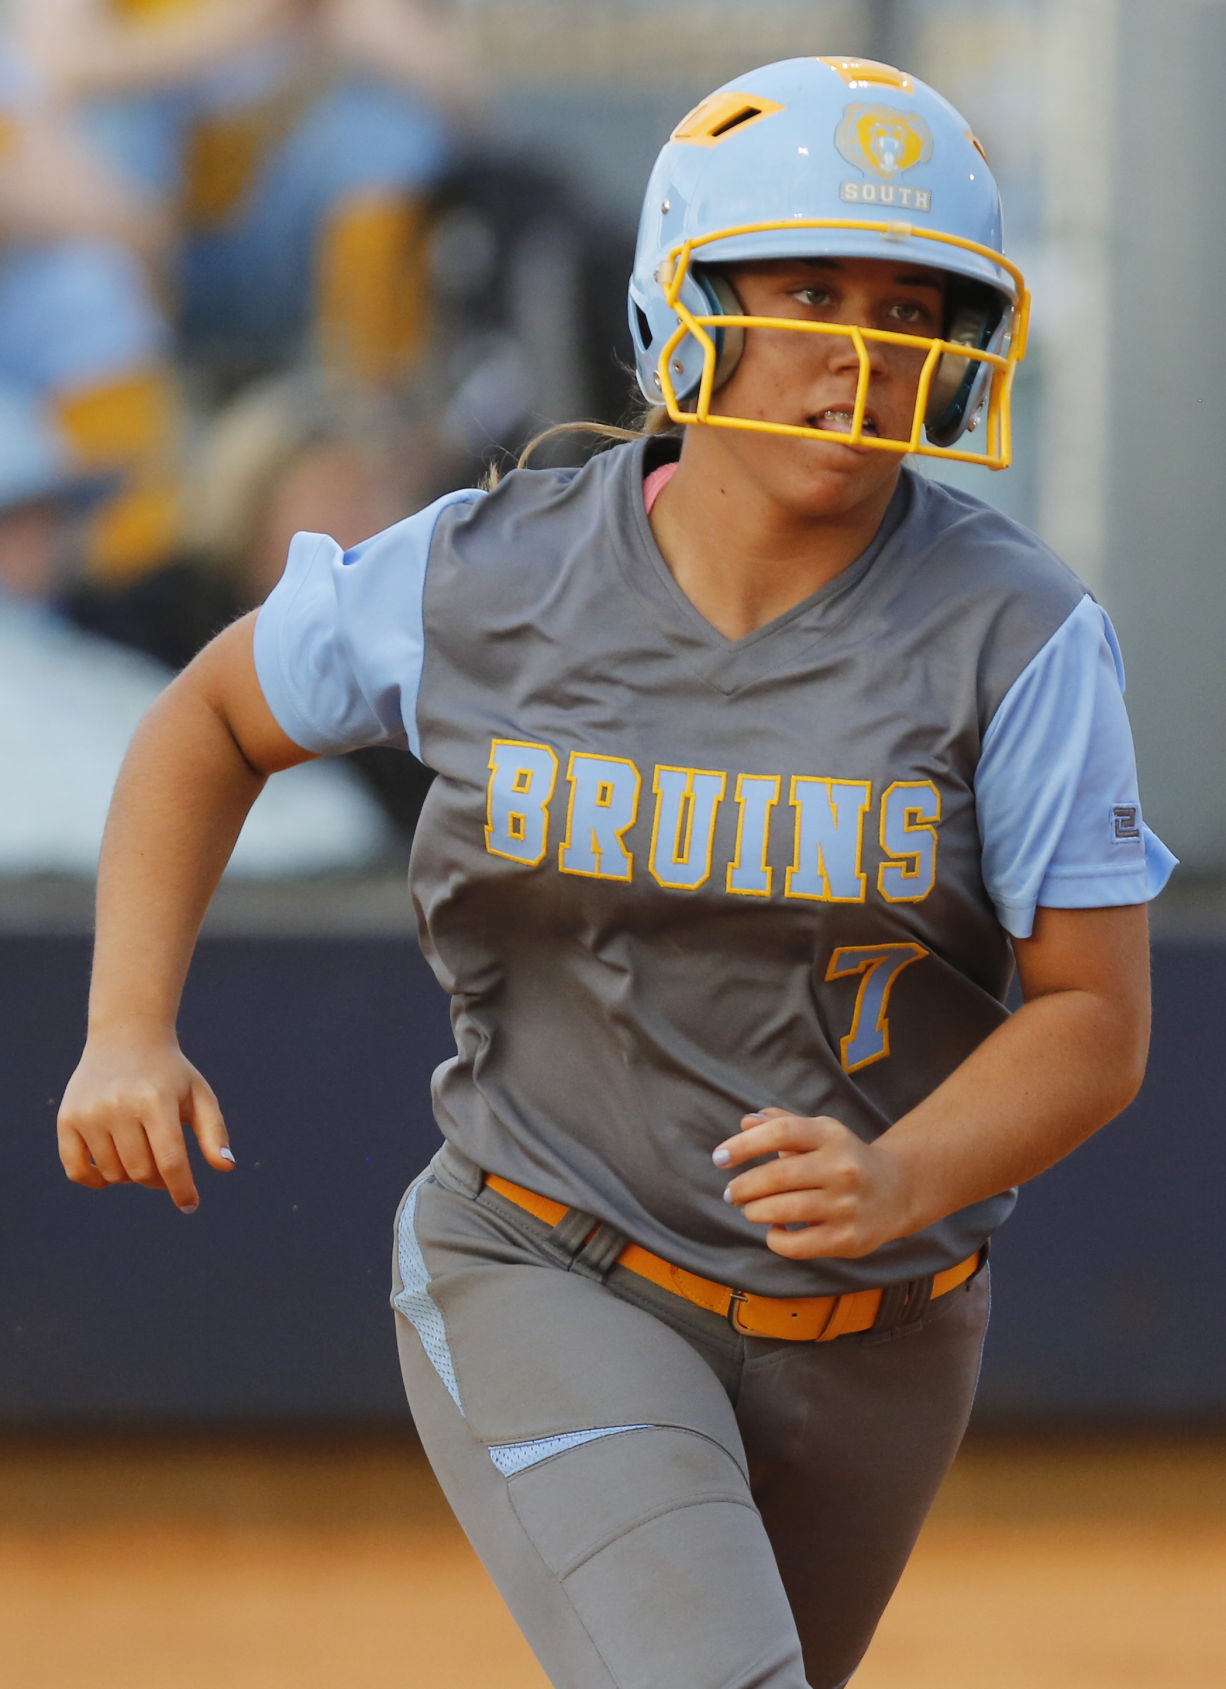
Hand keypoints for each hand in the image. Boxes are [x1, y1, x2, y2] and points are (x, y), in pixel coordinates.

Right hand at [58, 1033, 233, 1213]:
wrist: (126, 1038)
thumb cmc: (170, 1073)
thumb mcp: (199, 1094)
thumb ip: (214, 1131)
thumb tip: (226, 1168)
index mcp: (156, 1100)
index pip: (170, 1160)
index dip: (182, 1189)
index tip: (190, 1205)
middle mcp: (119, 1106)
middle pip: (141, 1171)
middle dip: (158, 1180)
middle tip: (166, 1170)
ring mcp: (89, 1112)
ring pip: (112, 1174)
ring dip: (130, 1176)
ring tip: (142, 1154)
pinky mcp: (67, 1118)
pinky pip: (76, 1169)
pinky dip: (94, 1180)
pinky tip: (110, 1174)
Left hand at [712, 1107, 912, 1259]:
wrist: (897, 1191)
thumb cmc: (844, 1158)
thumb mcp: (819, 1133)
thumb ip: (782, 1124)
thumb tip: (745, 1122)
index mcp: (832, 1135)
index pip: (781, 1132)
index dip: (744, 1145)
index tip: (720, 1158)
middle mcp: (842, 1168)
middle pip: (778, 1175)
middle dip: (743, 1186)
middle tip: (730, 1193)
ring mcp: (847, 1205)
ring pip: (784, 1210)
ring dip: (755, 1211)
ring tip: (749, 1209)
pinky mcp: (848, 1239)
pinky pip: (798, 1245)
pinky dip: (776, 1239)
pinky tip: (774, 1230)